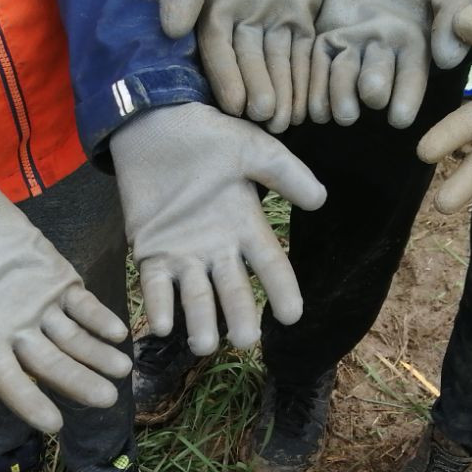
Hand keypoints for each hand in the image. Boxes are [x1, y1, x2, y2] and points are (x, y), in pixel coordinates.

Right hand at [0, 150, 131, 432]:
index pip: (9, 379)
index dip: (30, 402)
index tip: (54, 426)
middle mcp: (13, 327)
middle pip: (50, 364)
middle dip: (79, 381)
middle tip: (107, 400)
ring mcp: (37, 303)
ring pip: (73, 338)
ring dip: (97, 354)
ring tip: (122, 370)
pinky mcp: (55, 277)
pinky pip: (83, 304)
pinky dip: (100, 318)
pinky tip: (118, 333)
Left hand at [110, 102, 326, 354]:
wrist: (154, 125)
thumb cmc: (207, 137)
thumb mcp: (253, 149)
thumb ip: (286, 173)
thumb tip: (321, 199)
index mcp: (246, 226)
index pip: (270, 264)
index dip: (282, 290)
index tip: (292, 316)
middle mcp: (218, 249)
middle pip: (233, 289)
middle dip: (239, 315)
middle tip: (244, 340)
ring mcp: (184, 254)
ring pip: (195, 296)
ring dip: (199, 321)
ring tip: (202, 346)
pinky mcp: (150, 252)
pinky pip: (155, 285)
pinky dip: (159, 305)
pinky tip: (163, 324)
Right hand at [161, 0, 333, 134]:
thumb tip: (170, 27)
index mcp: (214, 11)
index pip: (218, 52)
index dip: (227, 78)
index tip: (235, 104)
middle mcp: (242, 23)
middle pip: (250, 64)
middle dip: (259, 91)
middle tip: (268, 117)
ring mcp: (272, 22)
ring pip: (278, 64)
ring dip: (284, 92)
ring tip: (289, 119)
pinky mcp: (300, 18)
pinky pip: (304, 52)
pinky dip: (307, 76)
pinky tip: (312, 99)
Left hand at [310, 0, 470, 129]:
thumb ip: (451, 15)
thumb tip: (447, 60)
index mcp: (415, 48)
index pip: (410, 84)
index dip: (405, 102)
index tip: (399, 117)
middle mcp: (383, 53)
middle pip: (374, 86)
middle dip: (370, 93)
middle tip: (368, 93)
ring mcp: (353, 44)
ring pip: (342, 82)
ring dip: (339, 98)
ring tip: (338, 109)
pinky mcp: (326, 31)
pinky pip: (317, 63)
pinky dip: (314, 84)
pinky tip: (312, 101)